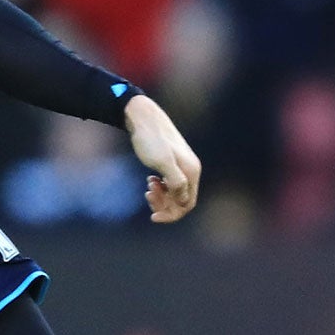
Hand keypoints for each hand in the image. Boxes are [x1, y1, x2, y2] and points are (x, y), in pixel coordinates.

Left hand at [123, 94, 201, 221]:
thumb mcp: (162, 162)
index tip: (153, 216)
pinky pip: (170, 184)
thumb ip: (175, 181)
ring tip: (147, 187)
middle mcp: (190, 170)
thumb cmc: (150, 139)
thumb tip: (183, 200)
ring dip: (161, 196)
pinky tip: (149, 181)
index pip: (187, 204)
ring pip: (175, 192)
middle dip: (164, 204)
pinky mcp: (172, 162)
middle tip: (147, 195)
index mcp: (191, 171)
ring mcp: (182, 166)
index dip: (172, 214)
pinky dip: (160, 187)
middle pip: (181, 200)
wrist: (143, 118)